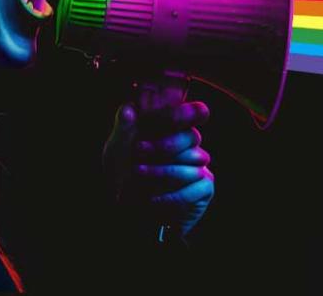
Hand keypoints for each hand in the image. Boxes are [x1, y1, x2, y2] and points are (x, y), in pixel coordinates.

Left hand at [102, 84, 214, 240]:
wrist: (127, 214)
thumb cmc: (122, 177)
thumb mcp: (117, 151)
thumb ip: (124, 129)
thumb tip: (128, 109)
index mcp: (172, 129)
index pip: (192, 112)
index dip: (181, 113)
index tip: (159, 118)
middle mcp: (189, 145)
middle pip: (191, 136)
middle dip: (164, 144)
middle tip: (138, 151)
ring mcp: (199, 166)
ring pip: (193, 161)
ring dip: (162, 170)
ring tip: (137, 175)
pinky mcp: (204, 188)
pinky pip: (197, 186)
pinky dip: (172, 195)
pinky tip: (152, 200)